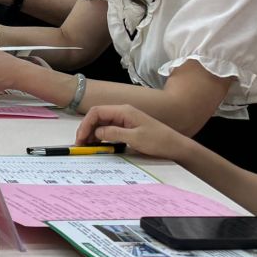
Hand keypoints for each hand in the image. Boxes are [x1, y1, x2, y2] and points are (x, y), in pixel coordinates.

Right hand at [76, 104, 202, 164]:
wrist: (175, 146)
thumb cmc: (157, 140)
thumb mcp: (135, 138)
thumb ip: (114, 133)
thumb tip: (96, 133)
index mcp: (123, 111)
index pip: (97, 112)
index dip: (86, 124)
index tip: (81, 138)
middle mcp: (122, 113)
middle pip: (97, 117)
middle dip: (86, 129)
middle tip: (80, 144)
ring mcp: (124, 120)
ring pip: (101, 124)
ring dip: (92, 134)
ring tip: (87, 146)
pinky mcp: (127, 128)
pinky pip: (108, 130)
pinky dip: (100, 137)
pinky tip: (97, 145)